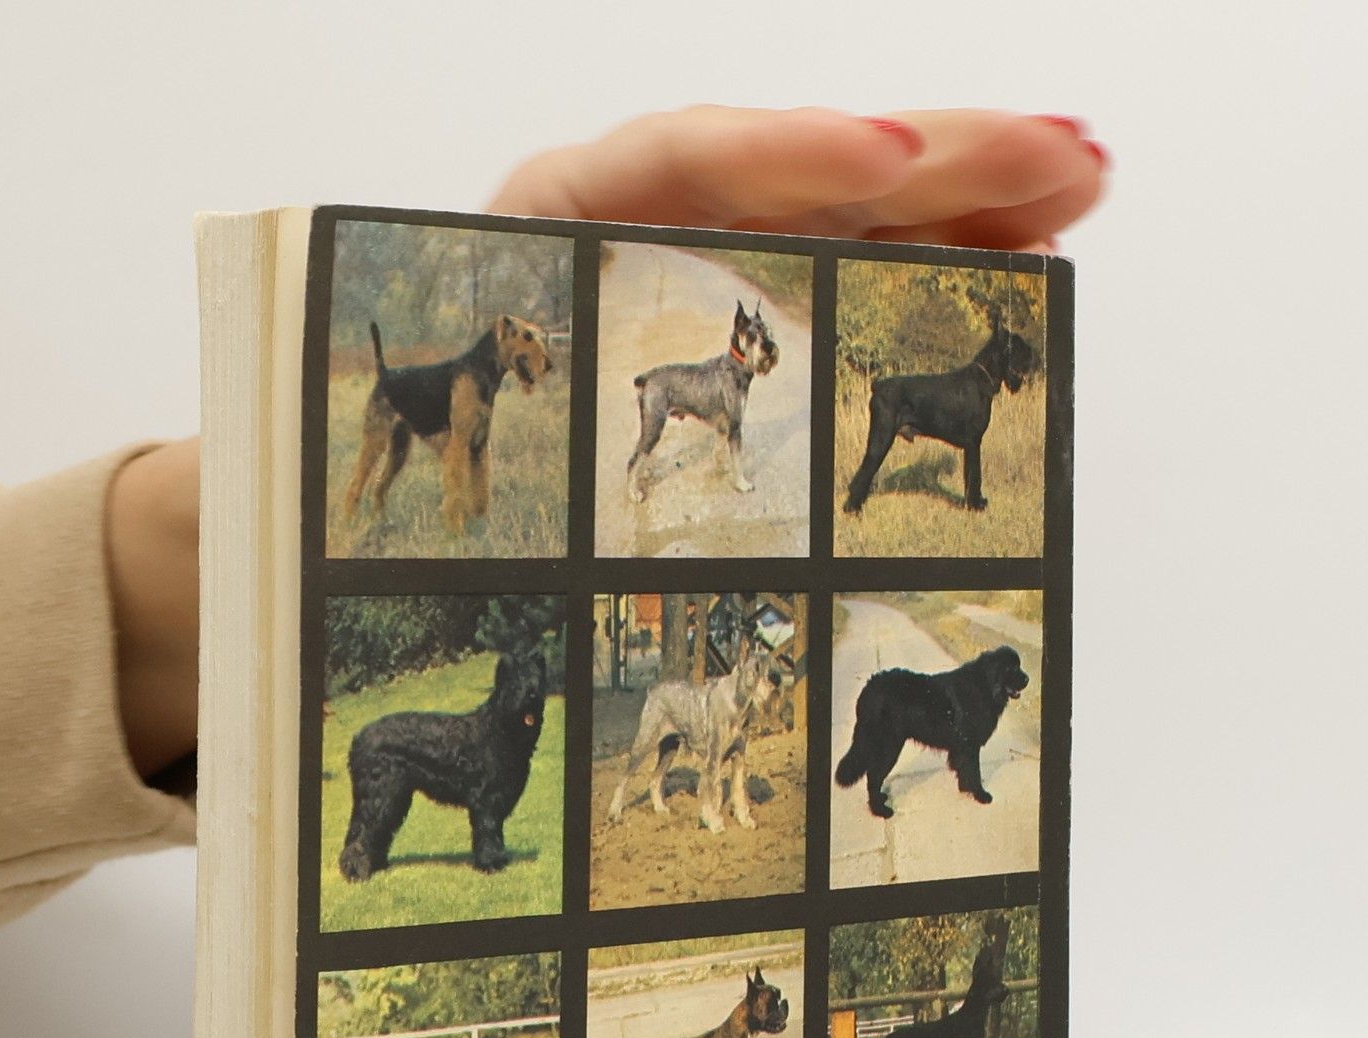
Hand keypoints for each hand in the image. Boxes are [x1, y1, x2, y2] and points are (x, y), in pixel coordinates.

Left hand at [107, 108, 1105, 778]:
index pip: (656, 176)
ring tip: (1072, 189)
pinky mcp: (697, 345)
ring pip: (818, 225)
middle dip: (926, 162)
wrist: (295, 545)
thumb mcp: (347, 494)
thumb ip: (411, 489)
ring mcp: (657, 293)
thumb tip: (487, 527)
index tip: (884, 180)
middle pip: (772, 176)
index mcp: (510, 261)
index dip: (778, 169)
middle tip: (1065, 163)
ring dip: (954, 206)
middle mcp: (597, 259)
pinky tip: (1001, 260)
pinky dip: (912, 274)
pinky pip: (818, 292)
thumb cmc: (314, 520)